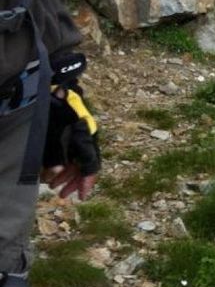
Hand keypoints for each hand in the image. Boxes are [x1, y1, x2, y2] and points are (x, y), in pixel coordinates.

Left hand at [42, 84, 100, 199]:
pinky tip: (54, 172)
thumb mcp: (52, 133)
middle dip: (74, 182)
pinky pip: (73, 154)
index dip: (87, 182)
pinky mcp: (75, 134)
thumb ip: (55, 154)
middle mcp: (87, 139)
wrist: (58, 90)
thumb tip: (55, 173)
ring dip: (67, 175)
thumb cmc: (55, 110)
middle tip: (62, 195)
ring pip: (79, 161)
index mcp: (85, 138)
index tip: (82, 197)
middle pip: (86, 166)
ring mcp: (81, 136)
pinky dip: (65, 165)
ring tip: (53, 186)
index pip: (91, 165)